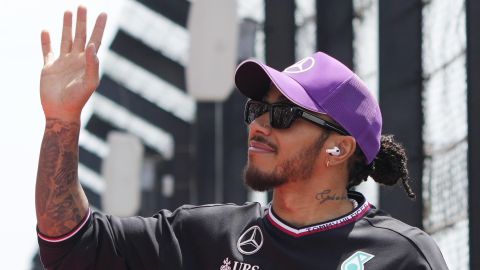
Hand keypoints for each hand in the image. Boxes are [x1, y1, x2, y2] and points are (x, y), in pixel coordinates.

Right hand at [40, 6, 106, 120]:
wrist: (61, 111)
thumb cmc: (78, 99)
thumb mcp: (90, 82)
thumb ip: (92, 64)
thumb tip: (93, 45)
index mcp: (87, 62)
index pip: (95, 40)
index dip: (99, 27)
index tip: (103, 14)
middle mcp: (76, 60)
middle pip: (80, 35)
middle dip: (81, 21)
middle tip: (82, 6)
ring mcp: (62, 62)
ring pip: (65, 39)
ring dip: (66, 26)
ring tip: (68, 11)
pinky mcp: (49, 67)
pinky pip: (47, 51)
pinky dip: (45, 41)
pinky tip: (46, 31)